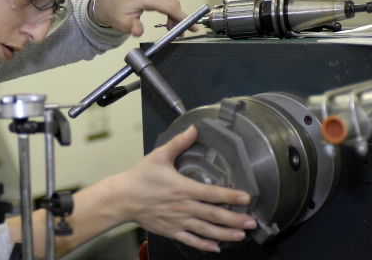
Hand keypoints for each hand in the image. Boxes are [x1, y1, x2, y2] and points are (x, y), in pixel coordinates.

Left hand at [93, 0, 199, 36]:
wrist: (104, 1)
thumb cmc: (113, 12)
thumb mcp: (122, 24)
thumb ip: (133, 27)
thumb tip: (138, 31)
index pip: (170, 6)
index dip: (182, 17)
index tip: (192, 26)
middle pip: (172, 1)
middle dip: (177, 16)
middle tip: (177, 30)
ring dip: (172, 9)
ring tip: (169, 23)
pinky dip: (166, 1)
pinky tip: (163, 10)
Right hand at [118, 125, 256, 251]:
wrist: (123, 198)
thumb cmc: (140, 177)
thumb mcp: (159, 156)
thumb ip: (179, 143)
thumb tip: (193, 129)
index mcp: (182, 188)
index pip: (212, 193)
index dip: (230, 196)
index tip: (246, 198)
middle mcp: (183, 207)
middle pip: (214, 215)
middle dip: (235, 219)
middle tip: (252, 222)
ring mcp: (178, 220)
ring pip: (206, 230)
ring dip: (225, 234)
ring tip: (240, 234)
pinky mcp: (171, 230)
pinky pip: (191, 239)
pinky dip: (204, 245)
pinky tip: (216, 247)